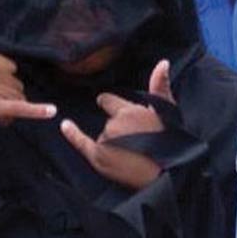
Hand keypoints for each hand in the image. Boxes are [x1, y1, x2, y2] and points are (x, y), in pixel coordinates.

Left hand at [61, 59, 171, 189]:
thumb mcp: (168, 113)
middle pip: (108, 122)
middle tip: (138, 143)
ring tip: (134, 155)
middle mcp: (114, 124)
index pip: (109, 102)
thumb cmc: (172, 143)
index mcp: (129, 110)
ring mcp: (105, 141)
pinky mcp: (99, 158)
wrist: (167, 175)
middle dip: (119, 129)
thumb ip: (160, 86)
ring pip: (103, 137)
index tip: (118, 111)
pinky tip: (65, 125)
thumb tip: (163, 62)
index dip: (114, 107)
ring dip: (113, 143)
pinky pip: (81, 142)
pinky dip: (72, 134)